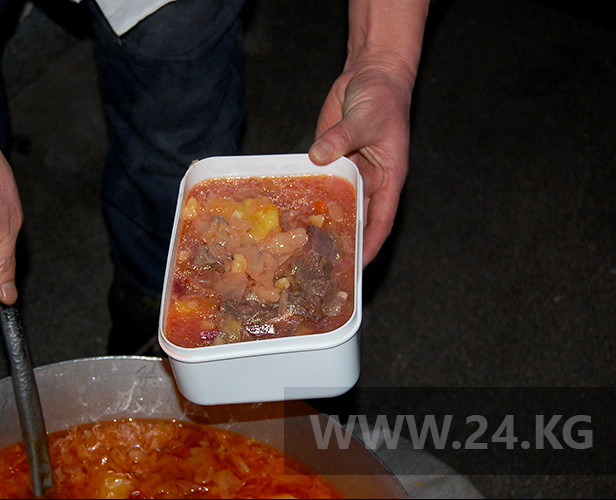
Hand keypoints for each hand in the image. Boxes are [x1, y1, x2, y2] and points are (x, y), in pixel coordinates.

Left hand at [309, 48, 415, 265]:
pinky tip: (288, 209)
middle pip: (355, 218)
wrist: (371, 74)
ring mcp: (347, 170)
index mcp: (388, 178)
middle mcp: (368, 180)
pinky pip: (317, 180)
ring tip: (299, 244)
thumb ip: (342, 138)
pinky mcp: (328, 158)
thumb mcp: (367, 118)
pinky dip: (306, 193)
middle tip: (319, 264)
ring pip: (334, 202)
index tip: (356, 268)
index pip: (379, 221)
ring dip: (319, 220)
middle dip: (340, 240)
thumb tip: (318, 156)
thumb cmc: (383, 98)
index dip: (368, 246)